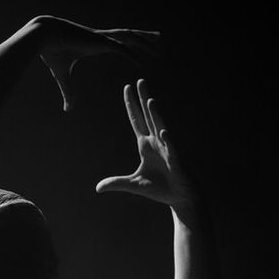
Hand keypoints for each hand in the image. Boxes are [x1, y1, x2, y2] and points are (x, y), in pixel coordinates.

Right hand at [34, 19, 158, 111]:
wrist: (42, 36)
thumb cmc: (50, 52)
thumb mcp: (62, 77)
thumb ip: (68, 92)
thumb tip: (68, 110)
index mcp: (97, 44)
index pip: (120, 42)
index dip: (132, 44)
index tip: (142, 46)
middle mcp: (102, 39)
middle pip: (129, 37)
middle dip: (144, 37)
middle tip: (158, 39)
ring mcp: (102, 39)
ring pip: (129, 39)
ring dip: (144, 42)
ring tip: (159, 44)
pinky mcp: (99, 42)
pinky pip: (120, 49)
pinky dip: (132, 54)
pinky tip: (143, 61)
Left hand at [95, 82, 196, 210]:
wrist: (181, 197)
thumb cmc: (160, 188)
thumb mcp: (134, 185)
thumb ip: (117, 183)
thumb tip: (98, 188)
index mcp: (145, 145)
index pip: (136, 120)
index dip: (131, 105)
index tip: (127, 87)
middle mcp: (157, 142)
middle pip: (148, 117)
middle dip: (143, 99)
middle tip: (140, 81)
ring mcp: (167, 149)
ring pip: (160, 128)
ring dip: (155, 115)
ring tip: (149, 100)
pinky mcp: (176, 161)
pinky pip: (171, 149)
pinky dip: (168, 141)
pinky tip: (164, 132)